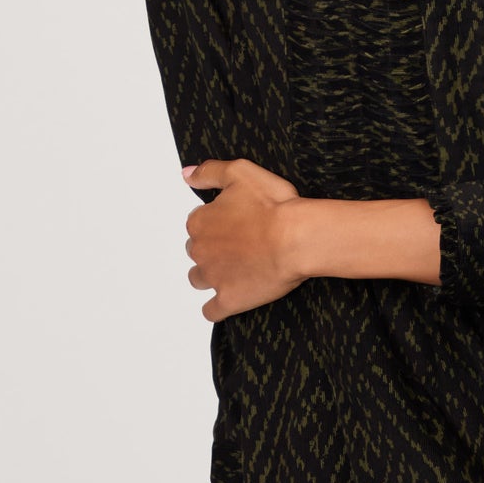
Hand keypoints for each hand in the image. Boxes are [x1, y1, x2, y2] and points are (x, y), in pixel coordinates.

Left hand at [183, 158, 301, 320]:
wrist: (297, 238)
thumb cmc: (274, 206)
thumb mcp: (241, 172)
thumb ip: (209, 172)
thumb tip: (186, 174)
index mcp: (201, 221)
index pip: (197, 223)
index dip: (216, 221)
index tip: (234, 222)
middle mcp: (201, 250)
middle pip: (196, 251)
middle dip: (212, 248)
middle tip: (238, 245)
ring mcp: (214, 277)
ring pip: (198, 279)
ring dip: (210, 275)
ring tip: (234, 270)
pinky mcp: (230, 300)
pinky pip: (211, 311)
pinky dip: (216, 307)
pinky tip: (226, 301)